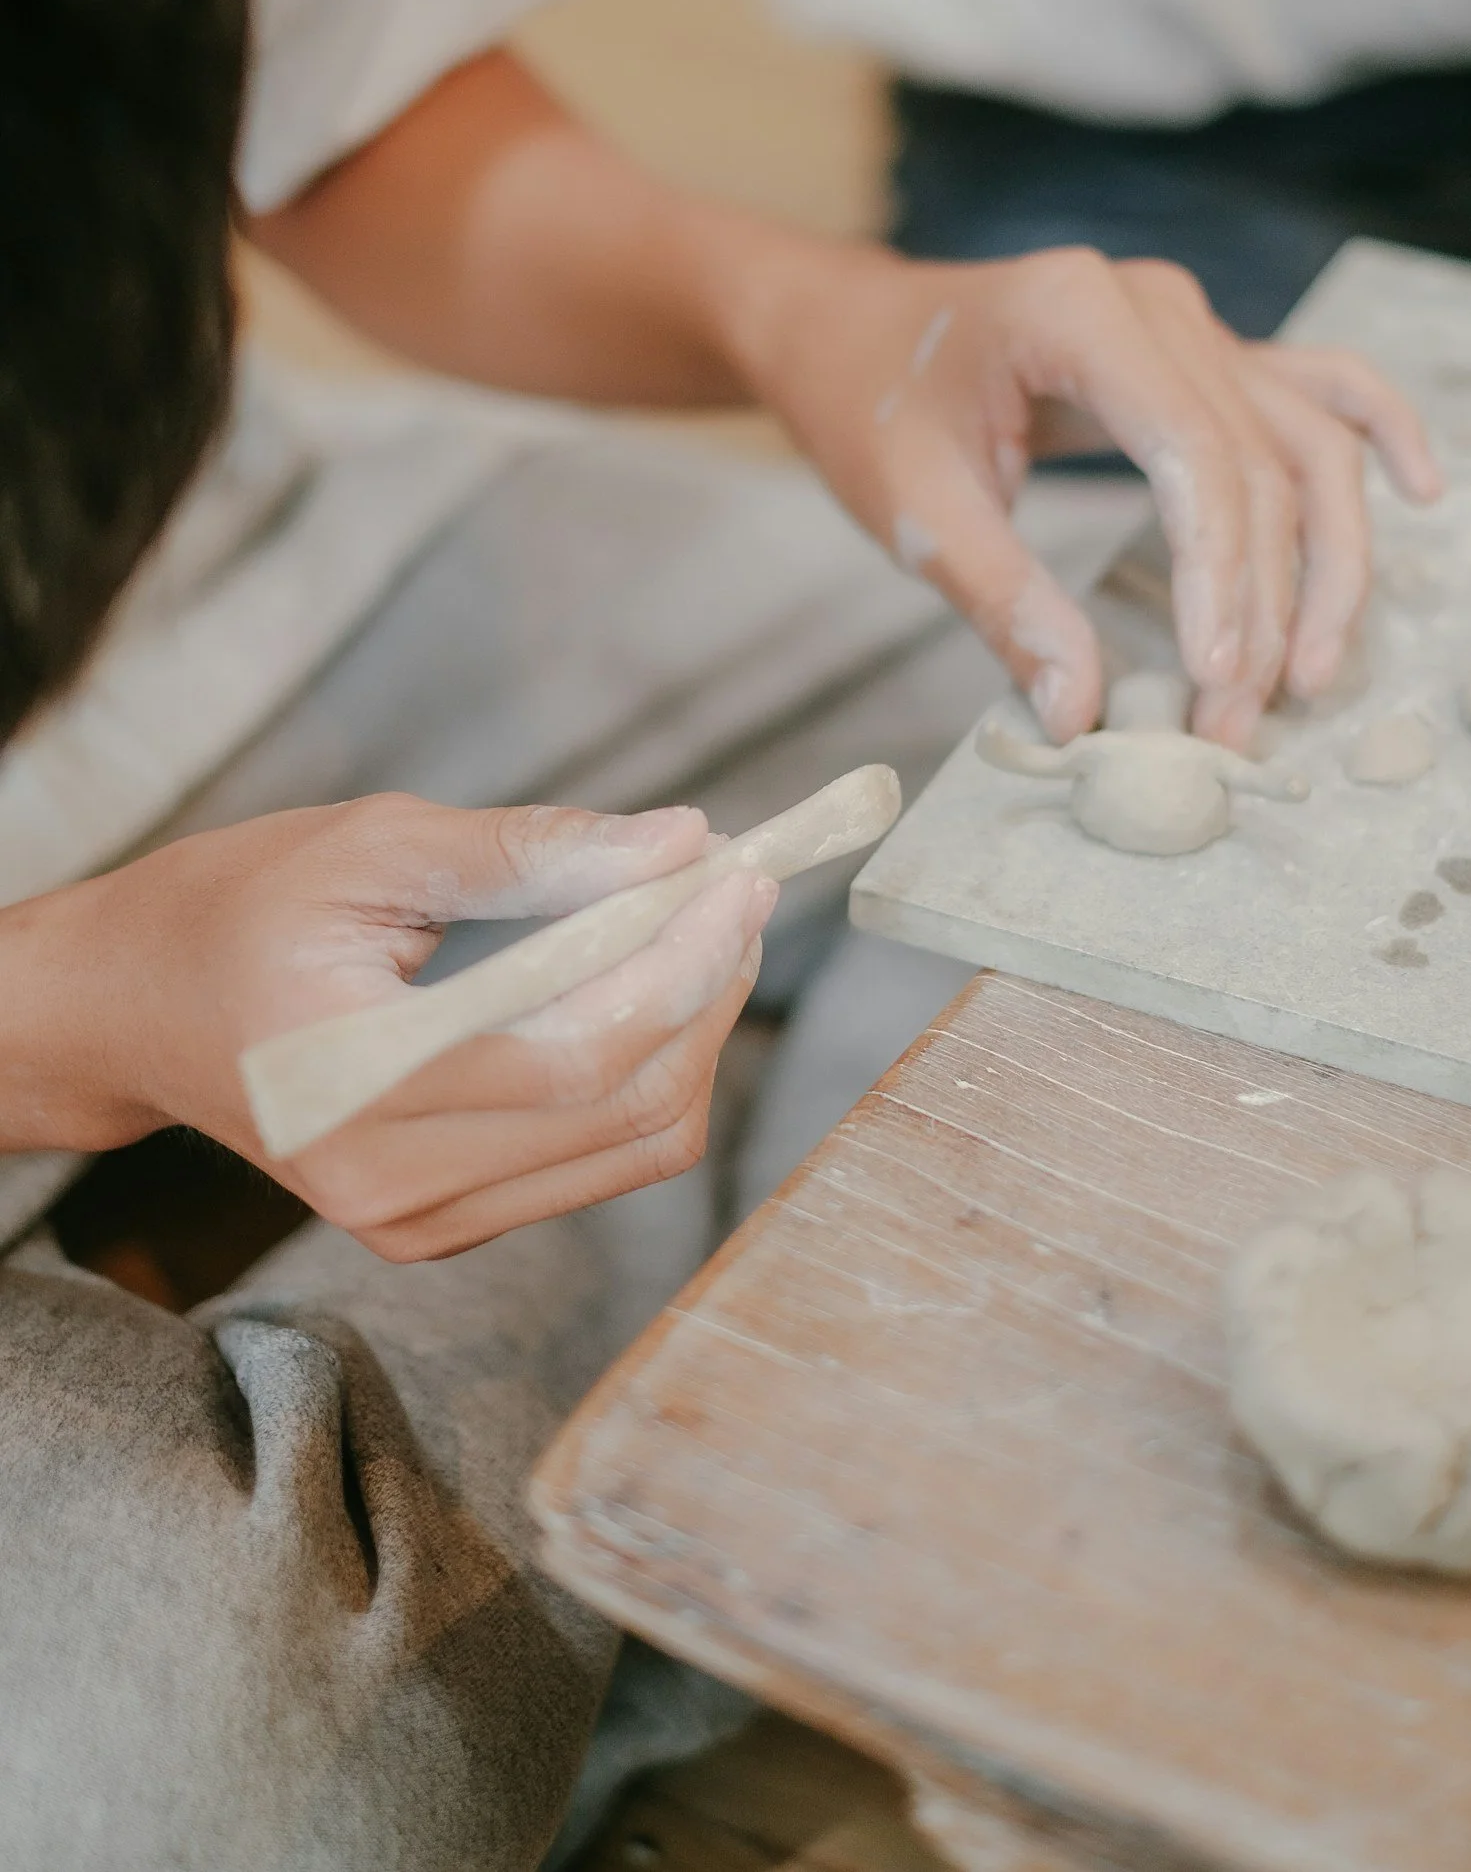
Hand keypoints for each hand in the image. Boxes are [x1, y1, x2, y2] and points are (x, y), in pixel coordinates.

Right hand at [0, 795, 775, 1258]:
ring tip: (697, 926)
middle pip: (630, 1112)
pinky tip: (644, 986)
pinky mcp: (437, 1227)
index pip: (582, 1053)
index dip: (686, 962)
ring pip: (632, 1150)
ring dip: (692, 1034)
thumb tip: (678, 843)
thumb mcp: (374, 845)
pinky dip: (644, 1074)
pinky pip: (593, 1165)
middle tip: (732, 888)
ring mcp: (414, 1223)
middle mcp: (390, 1182)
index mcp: (356, 1081)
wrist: (133, 1010)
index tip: (736, 871)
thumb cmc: (237, 909)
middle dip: (707, 991)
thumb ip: (531, 851)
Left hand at [742, 246, 1440, 749]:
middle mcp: (1157, 304)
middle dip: (1262, 605)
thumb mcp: (914, 511)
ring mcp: (1190, 319)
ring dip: (1322, 564)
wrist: (847, 328)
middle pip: (1261, 464)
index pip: (1194, 455)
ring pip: (1304, 443)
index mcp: (1079, 314)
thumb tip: (1081, 715)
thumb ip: (1003, 605)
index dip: (1220, 579)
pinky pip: (1312, 387)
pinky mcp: (1201, 350)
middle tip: (1237, 725)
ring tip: (1311, 675)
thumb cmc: (867, 405)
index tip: (1217, 684)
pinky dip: (1374, 434)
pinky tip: (1422, 489)